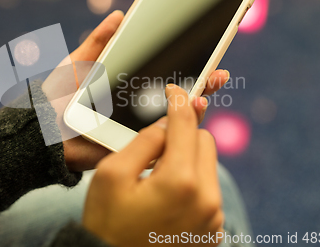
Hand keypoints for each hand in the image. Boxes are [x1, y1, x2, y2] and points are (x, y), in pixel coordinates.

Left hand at [43, 10, 229, 171]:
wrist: (40, 128)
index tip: (207, 50)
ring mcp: (138, 127)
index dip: (185, 64)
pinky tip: (192, 111)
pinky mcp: (134, 146)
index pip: (164, 73)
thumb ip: (98, 40)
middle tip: (218, 71)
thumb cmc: (56, 95)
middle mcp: (137, 106)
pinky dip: (181, 127)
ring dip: (197, 103)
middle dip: (202, 82)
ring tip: (208, 87)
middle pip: (176, 95)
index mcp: (127, 84)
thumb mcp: (79, 61)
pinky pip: (163, 139)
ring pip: (176, 117)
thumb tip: (120, 14)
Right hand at [83, 84, 222, 246]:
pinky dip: (191, 182)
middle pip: (205, 141)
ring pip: (208, 164)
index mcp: (180, 182)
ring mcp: (213, 218)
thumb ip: (144, 141)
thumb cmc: (106, 223)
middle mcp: (207, 200)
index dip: (179, 101)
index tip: (175, 89)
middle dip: (184, 134)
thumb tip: (168, 123)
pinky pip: (208, 190)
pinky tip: (167, 194)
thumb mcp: (111, 174)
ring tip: (158, 175)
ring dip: (187, 158)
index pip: (187, 124)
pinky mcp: (213, 230)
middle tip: (157, 144)